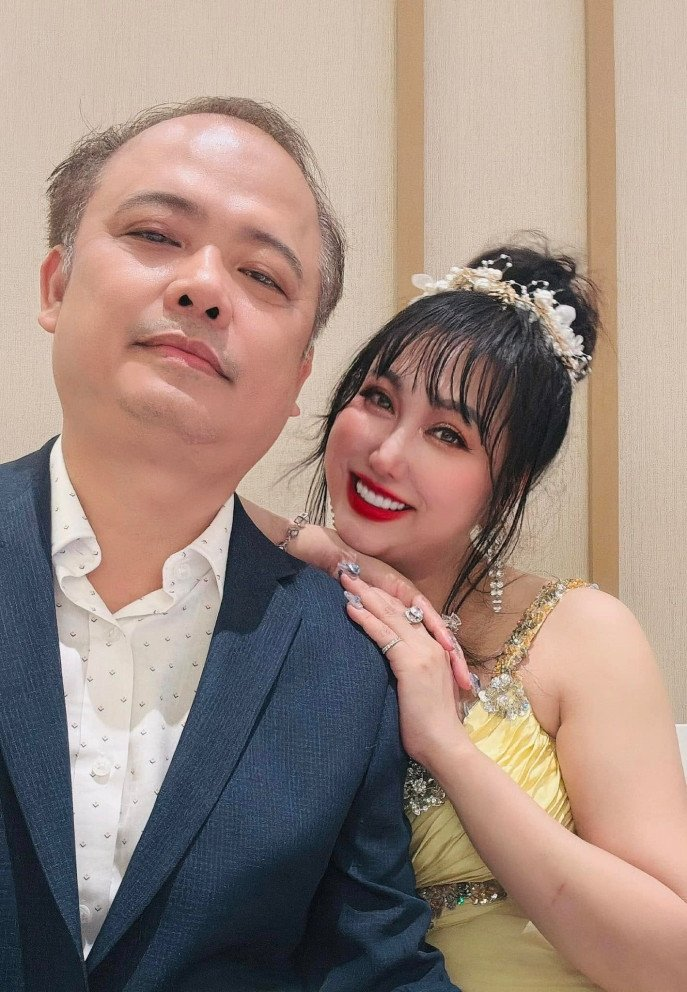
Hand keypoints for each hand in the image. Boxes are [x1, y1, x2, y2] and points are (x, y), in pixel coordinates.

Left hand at [340, 573, 469, 765]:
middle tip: (349, 574)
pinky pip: (384, 634)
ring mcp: (423, 652)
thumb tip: (388, 664)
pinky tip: (351, 607)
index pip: (407, 615)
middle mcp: (431, 644)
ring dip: (365, 597)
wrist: (445, 745)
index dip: (385, 599)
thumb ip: (411, 671)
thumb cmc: (431, 726)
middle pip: (397, 609)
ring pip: (390, 616)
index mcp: (436, 649)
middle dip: (372, 590)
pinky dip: (366, 619)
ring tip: (345, 582)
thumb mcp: (422, 690)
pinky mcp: (411, 663)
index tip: (366, 586)